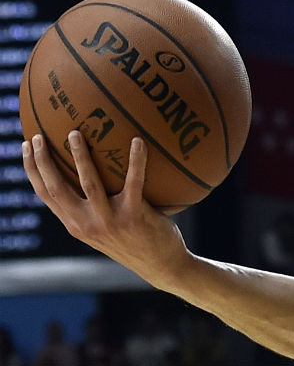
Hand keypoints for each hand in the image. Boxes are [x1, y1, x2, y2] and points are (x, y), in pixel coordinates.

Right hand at [23, 131, 191, 288]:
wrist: (161, 265)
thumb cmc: (135, 240)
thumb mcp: (104, 227)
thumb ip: (92, 207)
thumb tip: (87, 171)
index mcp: (75, 224)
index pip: (46, 195)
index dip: (33, 170)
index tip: (27, 146)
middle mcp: (86, 224)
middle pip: (57, 188)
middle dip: (44, 160)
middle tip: (40, 135)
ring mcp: (109, 221)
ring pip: (89, 183)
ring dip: (80, 156)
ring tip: (75, 133)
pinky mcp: (133, 216)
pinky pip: (134, 182)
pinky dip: (136, 160)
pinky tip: (138, 141)